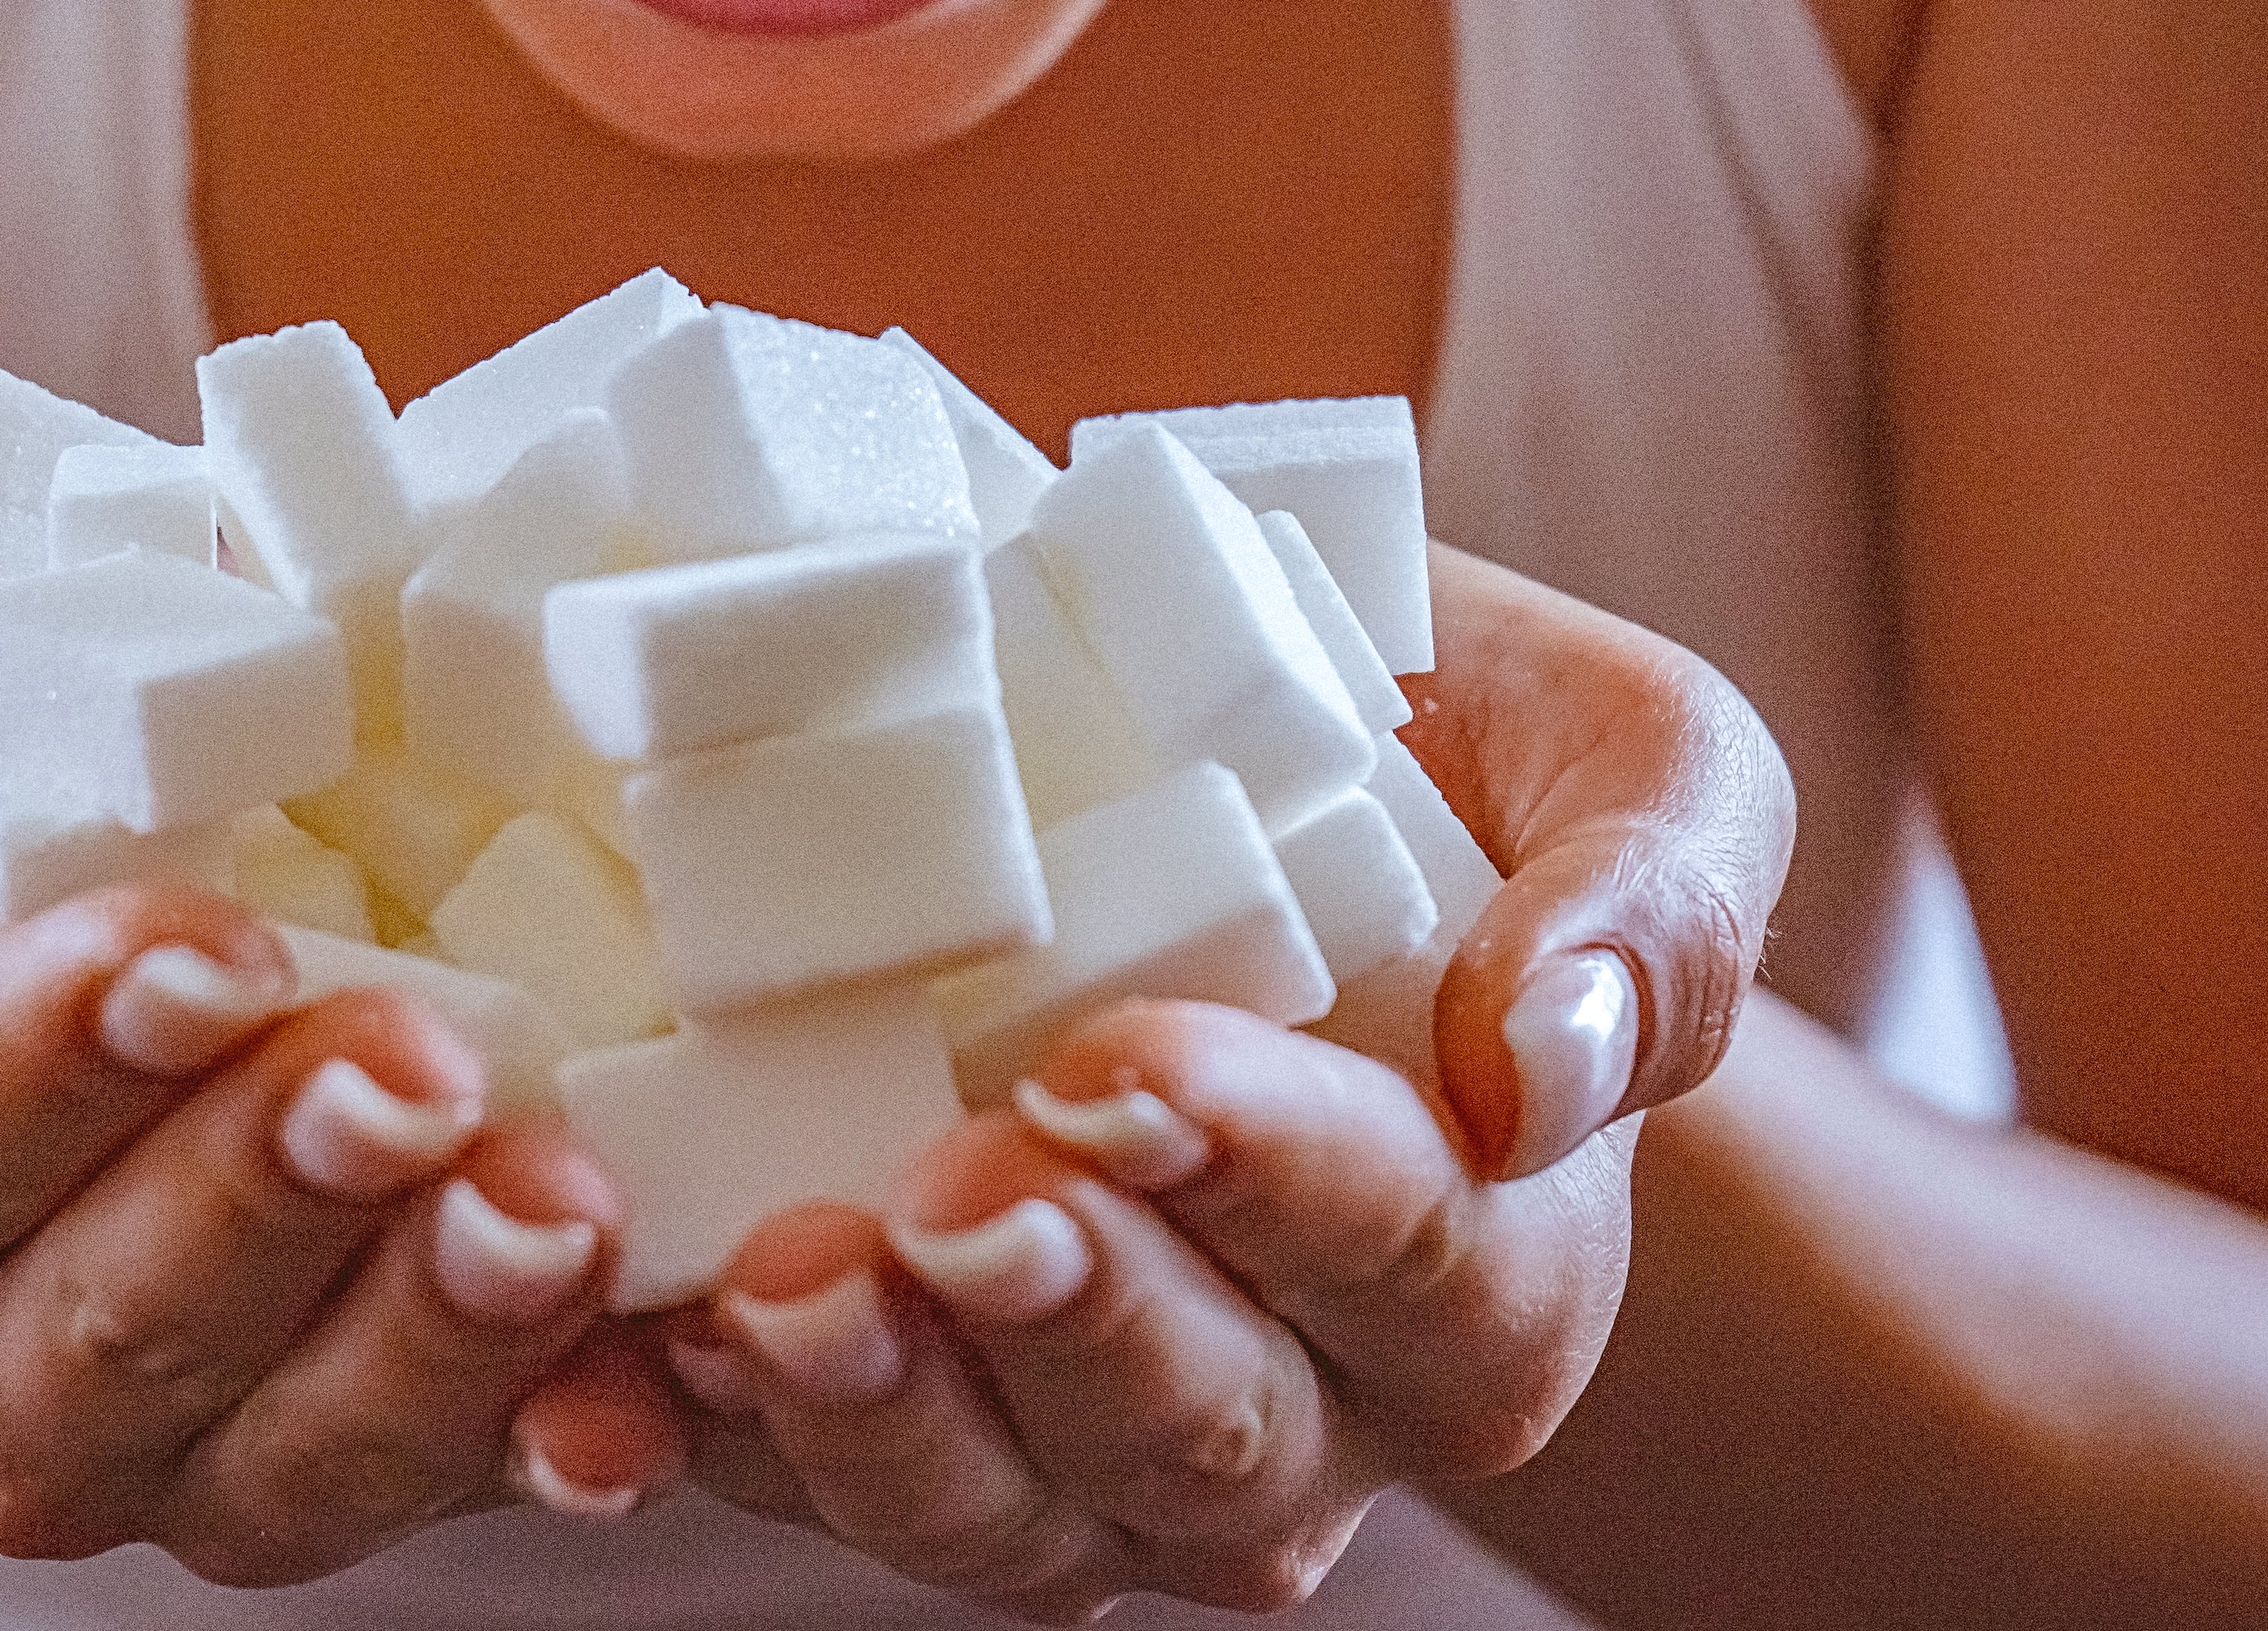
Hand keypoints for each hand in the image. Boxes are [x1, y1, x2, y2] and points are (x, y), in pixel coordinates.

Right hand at [0, 528, 683, 1577]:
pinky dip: (564, 1436)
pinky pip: (466, 1478)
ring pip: (288, 1453)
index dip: (52, 1059)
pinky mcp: (379, 1427)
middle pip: (105, 1330)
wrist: (129, 786)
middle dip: (271, 1198)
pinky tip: (640, 1394)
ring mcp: (190, 1422)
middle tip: (417, 1067)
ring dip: (431, 1340)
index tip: (208, 953)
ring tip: (553, 1204)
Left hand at [662, 545, 1790, 1619]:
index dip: (1271, 1178)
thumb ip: (1661, 901)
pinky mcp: (897, 1403)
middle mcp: (1304, 1397)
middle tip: (944, 1195)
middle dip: (1066, 1326)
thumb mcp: (1632, 759)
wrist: (1230, 768)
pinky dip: (694, 1438)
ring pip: (1001, 1511)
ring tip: (766, 1294)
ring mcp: (1084, 1434)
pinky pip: (796, 1470)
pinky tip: (607, 1378)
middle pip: (1200, 1432)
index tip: (1123, 1069)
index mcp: (1486, 1261)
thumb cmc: (1437, 756)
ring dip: (875, 1422)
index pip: (1406, 1251)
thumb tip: (1553, 1065)